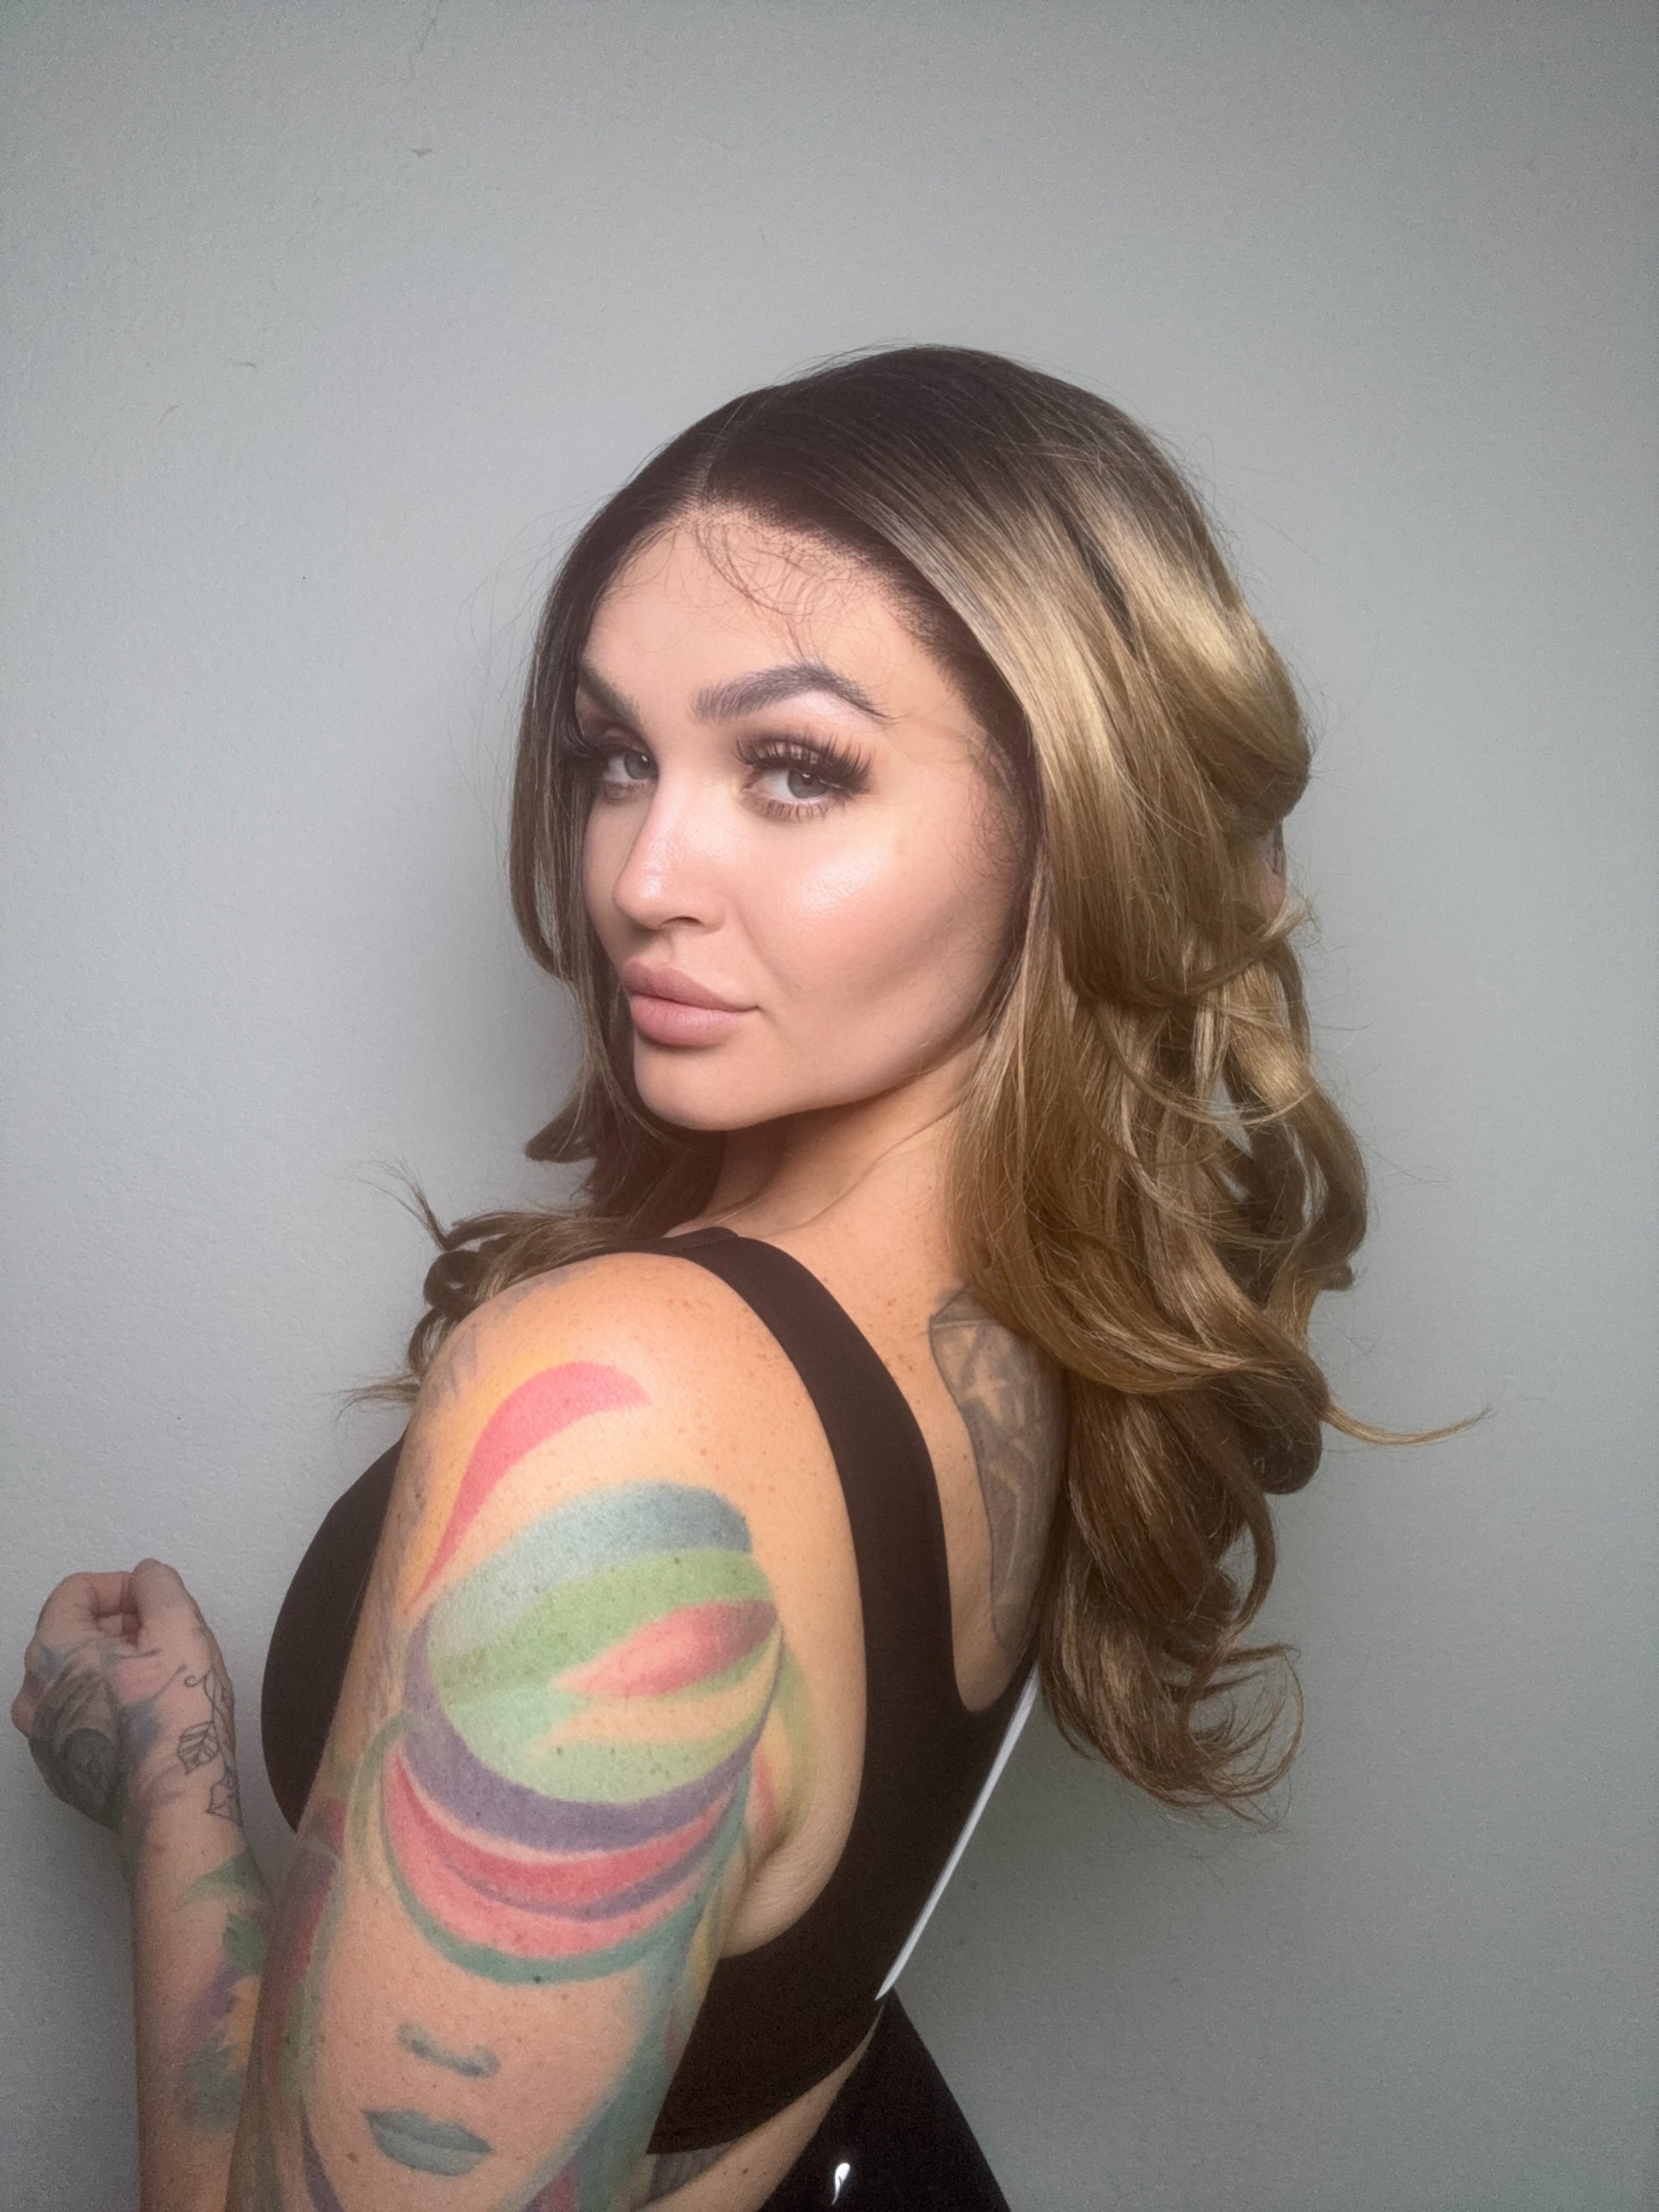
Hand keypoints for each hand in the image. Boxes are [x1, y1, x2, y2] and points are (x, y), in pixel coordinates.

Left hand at [11, 1560, 243, 1839]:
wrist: (173, 1802)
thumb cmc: (174, 1716)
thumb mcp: (180, 1625)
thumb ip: (159, 1585)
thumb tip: (147, 1579)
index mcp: (51, 1652)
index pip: (76, 1590)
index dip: (122, 1585)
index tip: (156, 1601)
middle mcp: (34, 1694)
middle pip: (71, 1633)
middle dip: (119, 1624)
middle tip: (164, 1637)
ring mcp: (44, 1738)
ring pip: (74, 1678)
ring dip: (112, 1665)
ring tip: (159, 1677)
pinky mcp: (63, 1769)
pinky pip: (79, 1716)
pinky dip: (106, 1704)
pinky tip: (146, 1716)